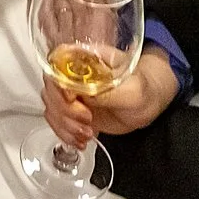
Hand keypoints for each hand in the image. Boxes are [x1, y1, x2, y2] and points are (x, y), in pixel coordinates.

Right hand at [42, 48, 179, 148]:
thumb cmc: (143, 87)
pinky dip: (65, 134)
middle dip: (65, 110)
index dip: (58, 83)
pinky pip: (57, 122)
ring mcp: (72, 94)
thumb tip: (86, 96)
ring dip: (66, 125)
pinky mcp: (73, 112)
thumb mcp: (132, 89)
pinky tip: (81, 140)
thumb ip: (108, 92)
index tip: (72, 99)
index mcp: (84, 58)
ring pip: (51, 108)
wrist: (148, 103)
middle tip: (87, 119)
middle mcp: (73, 74)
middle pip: (50, 89)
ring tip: (86, 133)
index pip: (55, 64)